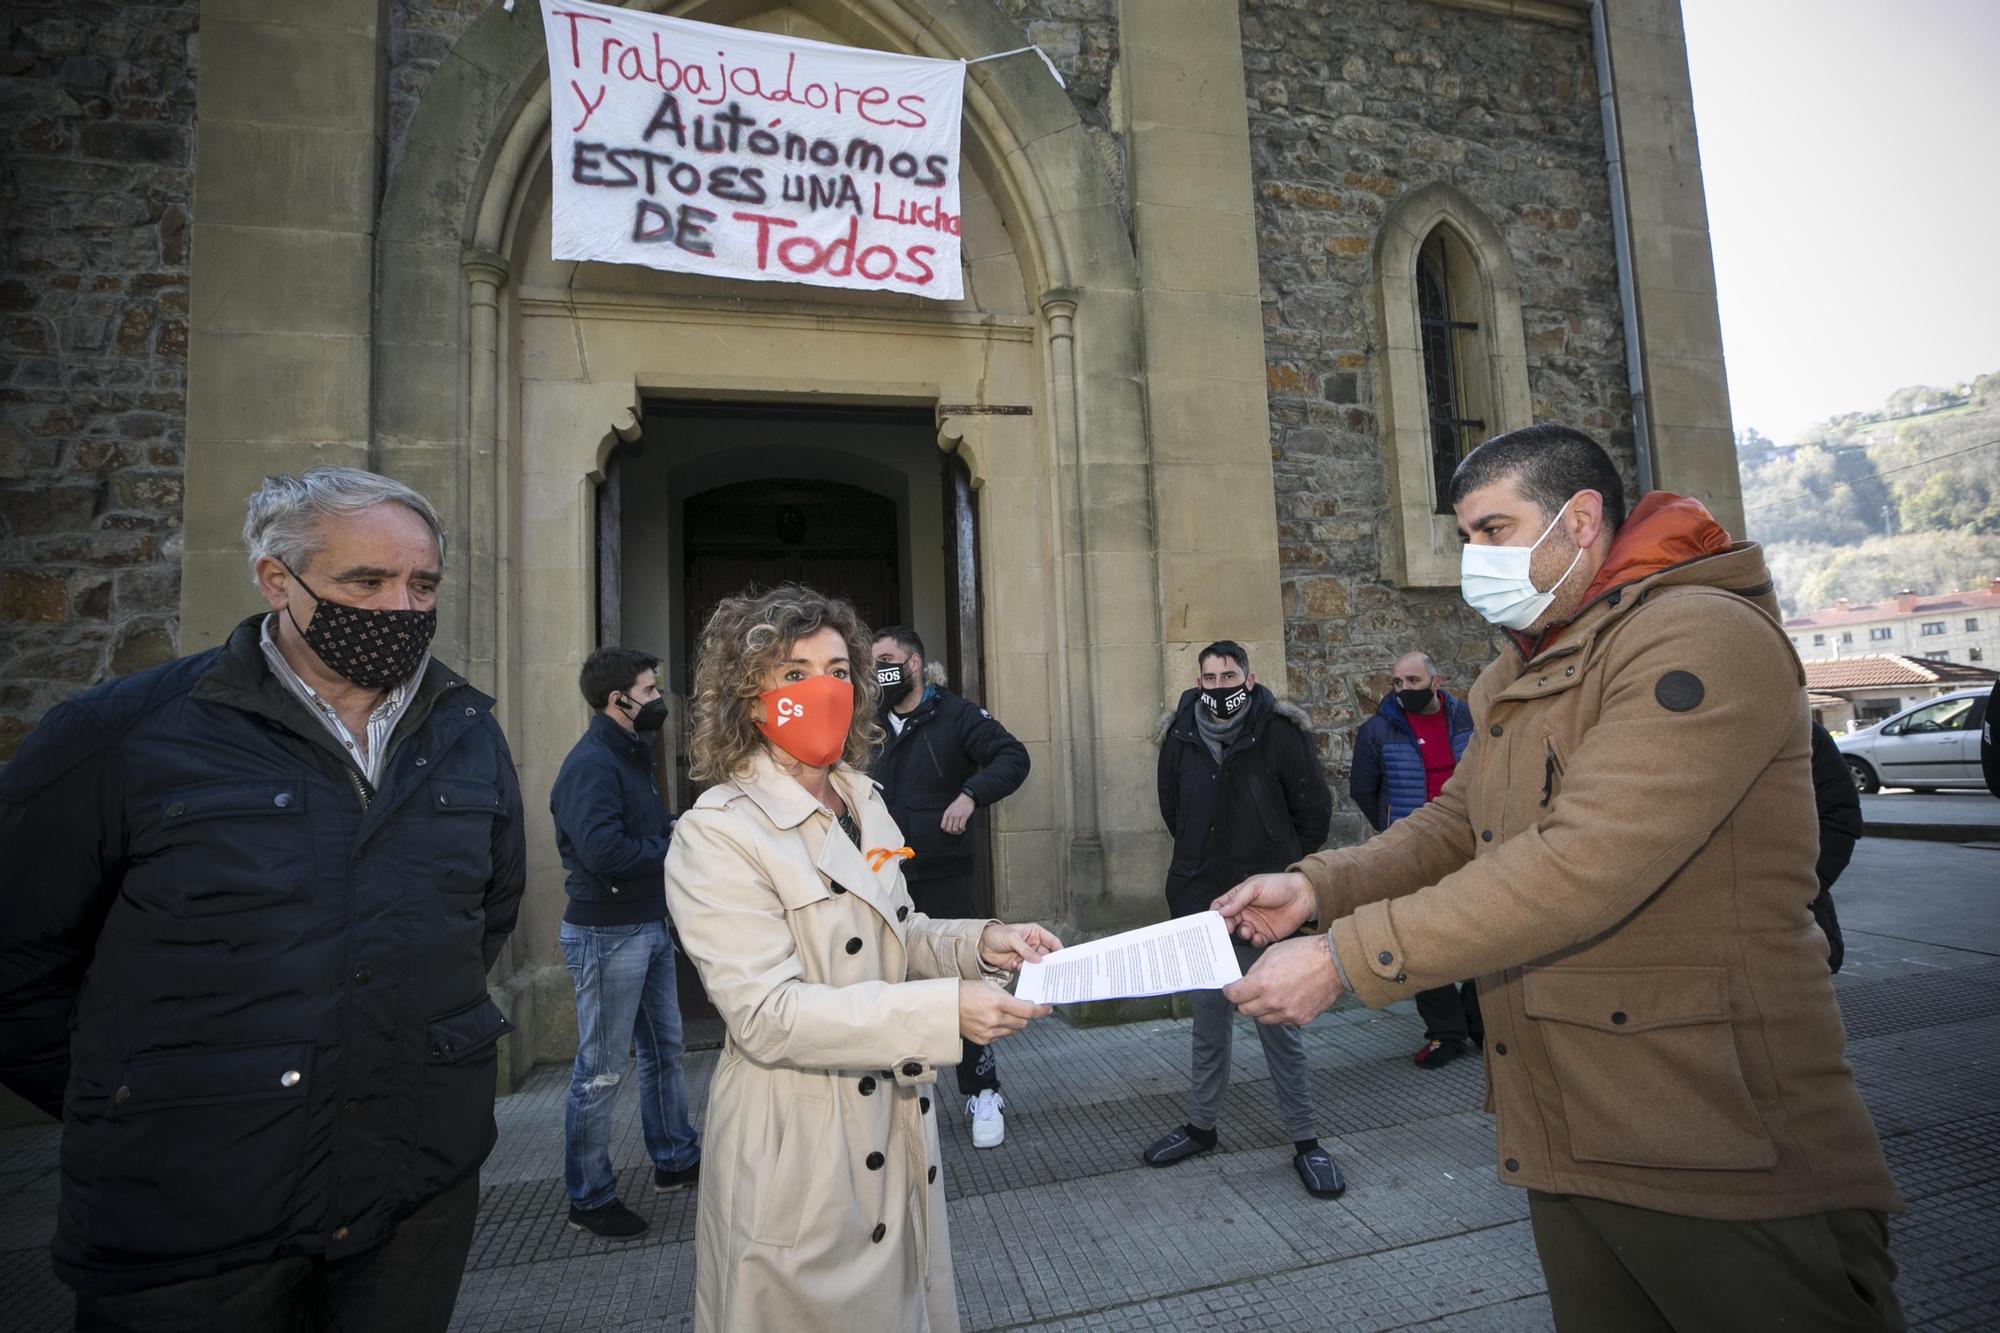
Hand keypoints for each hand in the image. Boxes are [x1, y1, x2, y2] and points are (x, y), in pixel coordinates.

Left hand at [940, 792, 976, 834]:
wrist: (966, 798)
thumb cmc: (959, 804)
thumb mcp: (950, 808)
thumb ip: (948, 816)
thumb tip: (947, 825)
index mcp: (947, 813)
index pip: (943, 826)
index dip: (946, 830)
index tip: (950, 830)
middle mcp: (951, 815)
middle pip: (948, 829)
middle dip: (952, 832)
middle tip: (956, 831)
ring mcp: (957, 816)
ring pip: (955, 829)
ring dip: (958, 832)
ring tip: (960, 830)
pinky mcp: (964, 816)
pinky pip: (961, 826)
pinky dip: (963, 829)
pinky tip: (964, 828)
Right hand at [958, 980, 1050, 1042]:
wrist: (947, 1007)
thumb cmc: (967, 992)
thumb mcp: (990, 986)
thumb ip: (1008, 997)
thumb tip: (1023, 1005)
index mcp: (997, 1002)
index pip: (1027, 1010)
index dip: (1041, 1010)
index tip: (1048, 1009)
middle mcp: (994, 1019)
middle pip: (1023, 1022)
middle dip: (1025, 1016)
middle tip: (1022, 1009)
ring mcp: (989, 1032)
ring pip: (1013, 1030)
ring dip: (1014, 1023)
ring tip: (1002, 1014)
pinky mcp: (984, 1040)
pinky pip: (1002, 1036)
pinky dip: (1002, 1029)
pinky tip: (993, 1021)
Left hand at [979, 921, 1061, 971]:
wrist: (981, 945)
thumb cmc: (996, 934)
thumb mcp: (1012, 938)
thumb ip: (1025, 949)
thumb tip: (1037, 959)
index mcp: (1035, 933)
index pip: (1052, 941)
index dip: (1059, 950)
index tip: (1063, 959)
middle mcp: (1033, 945)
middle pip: (1047, 955)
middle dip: (1051, 963)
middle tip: (1055, 971)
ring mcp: (1027, 956)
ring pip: (1038, 965)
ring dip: (1040, 970)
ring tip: (1043, 976)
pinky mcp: (1019, 965)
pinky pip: (1028, 971)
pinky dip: (1029, 975)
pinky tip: (1030, 977)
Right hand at [1211, 871, 1315, 946]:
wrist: (1304, 896)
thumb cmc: (1280, 885)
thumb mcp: (1255, 887)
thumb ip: (1237, 899)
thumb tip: (1221, 911)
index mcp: (1239, 898)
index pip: (1221, 907)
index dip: (1216, 913)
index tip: (1215, 919)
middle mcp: (1245, 912)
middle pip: (1228, 922)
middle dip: (1226, 927)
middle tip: (1228, 928)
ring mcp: (1255, 924)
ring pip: (1241, 933)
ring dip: (1242, 933)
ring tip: (1248, 930)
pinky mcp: (1266, 934)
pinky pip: (1256, 941)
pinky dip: (1255, 941)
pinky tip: (1258, 937)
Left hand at [1222, 935, 1344, 1025]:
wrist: (1335, 963)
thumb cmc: (1305, 952)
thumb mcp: (1272, 953)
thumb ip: (1255, 971)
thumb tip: (1245, 982)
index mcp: (1262, 983)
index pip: (1234, 996)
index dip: (1230, 992)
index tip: (1231, 989)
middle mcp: (1273, 1002)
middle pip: (1245, 1011)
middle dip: (1243, 1001)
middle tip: (1248, 993)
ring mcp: (1287, 1013)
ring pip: (1263, 1019)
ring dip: (1261, 1009)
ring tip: (1270, 996)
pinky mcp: (1301, 1019)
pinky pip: (1281, 1021)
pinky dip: (1279, 1013)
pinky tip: (1285, 999)